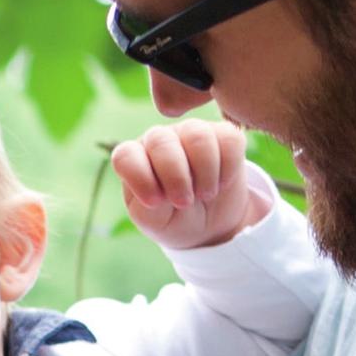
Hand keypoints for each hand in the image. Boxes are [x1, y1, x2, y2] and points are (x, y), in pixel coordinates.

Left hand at [112, 121, 266, 251]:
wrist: (208, 224)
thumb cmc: (172, 220)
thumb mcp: (155, 221)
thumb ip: (149, 206)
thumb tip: (161, 191)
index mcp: (134, 159)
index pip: (126, 156)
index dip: (140, 178)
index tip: (155, 202)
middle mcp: (159, 139)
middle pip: (161, 142)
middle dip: (175, 178)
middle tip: (184, 202)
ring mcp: (191, 132)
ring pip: (197, 136)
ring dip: (205, 174)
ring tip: (205, 194)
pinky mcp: (222, 134)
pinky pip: (229, 140)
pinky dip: (228, 169)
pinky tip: (222, 183)